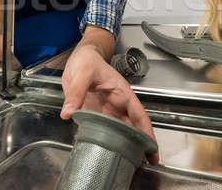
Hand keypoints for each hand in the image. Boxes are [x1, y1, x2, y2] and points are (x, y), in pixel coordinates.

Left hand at [60, 47, 158, 164]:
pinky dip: (106, 141)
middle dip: (140, 145)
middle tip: (143, 163)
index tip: (152, 148)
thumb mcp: (83, 73)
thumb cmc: (87, 61)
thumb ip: (76, 93)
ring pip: (119, 131)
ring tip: (128, 162)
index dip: (147, 132)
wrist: (79, 58)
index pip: (139, 115)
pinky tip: (105, 152)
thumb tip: (68, 112)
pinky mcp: (95, 113)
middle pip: (132, 127)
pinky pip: (102, 129)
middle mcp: (117, 104)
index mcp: (122, 94)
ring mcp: (107, 110)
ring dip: (124, 145)